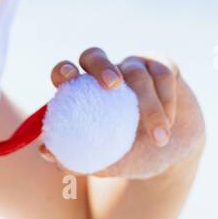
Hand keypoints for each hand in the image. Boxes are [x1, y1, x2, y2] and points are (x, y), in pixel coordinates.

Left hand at [38, 47, 203, 178]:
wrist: (173, 155)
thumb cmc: (134, 156)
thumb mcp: (107, 163)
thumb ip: (78, 159)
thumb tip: (45, 152)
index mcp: (84, 93)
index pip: (65, 72)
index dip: (63, 70)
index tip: (68, 79)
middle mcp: (106, 74)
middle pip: (94, 55)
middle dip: (102, 67)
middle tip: (112, 85)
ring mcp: (134, 66)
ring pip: (136, 72)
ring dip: (149, 106)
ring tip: (158, 139)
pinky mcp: (162, 65)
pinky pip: (163, 73)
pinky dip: (166, 100)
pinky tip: (168, 124)